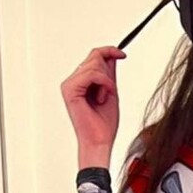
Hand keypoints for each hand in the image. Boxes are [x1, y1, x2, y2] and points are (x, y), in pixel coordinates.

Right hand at [61, 46, 125, 163]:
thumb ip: (109, 74)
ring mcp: (69, 85)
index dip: (109, 51)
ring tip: (103, 98)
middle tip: (110, 91)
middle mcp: (72, 81)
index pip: (94, 56)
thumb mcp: (111, 91)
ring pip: (95, 64)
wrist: (100, 141)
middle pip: (94, 57)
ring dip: (107, 81)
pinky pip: (92, 74)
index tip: (122, 54)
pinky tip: (102, 97)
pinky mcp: (70, 89)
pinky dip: (104, 84)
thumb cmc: (104, 124)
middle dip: (108, 73)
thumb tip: (112, 55)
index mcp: (80, 82)